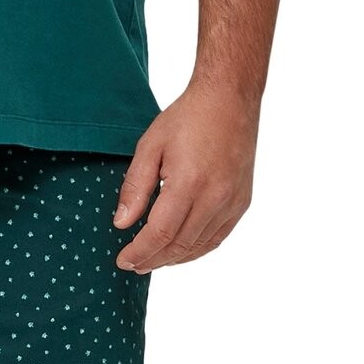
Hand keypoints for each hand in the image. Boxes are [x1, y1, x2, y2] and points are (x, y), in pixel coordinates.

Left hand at [113, 83, 258, 272]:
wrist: (230, 97)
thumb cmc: (188, 118)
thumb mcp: (150, 146)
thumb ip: (135, 188)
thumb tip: (121, 224)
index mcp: (189, 182)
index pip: (160, 234)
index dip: (139, 252)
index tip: (123, 261)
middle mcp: (215, 196)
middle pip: (178, 246)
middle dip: (153, 260)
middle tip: (134, 265)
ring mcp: (232, 201)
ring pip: (198, 247)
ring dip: (173, 259)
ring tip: (152, 260)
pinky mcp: (241, 202)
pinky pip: (216, 238)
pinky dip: (195, 250)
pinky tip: (179, 251)